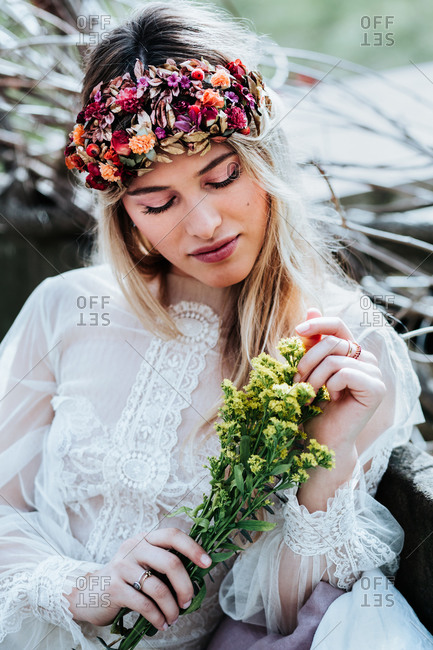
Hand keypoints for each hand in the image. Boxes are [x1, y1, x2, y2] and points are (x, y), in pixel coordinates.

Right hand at [64, 528, 211, 629]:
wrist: (89, 591)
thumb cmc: (126, 578)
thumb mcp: (143, 562)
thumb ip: (164, 562)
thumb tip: (198, 574)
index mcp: (145, 538)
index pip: (173, 535)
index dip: (193, 548)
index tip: (207, 563)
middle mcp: (134, 547)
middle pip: (170, 562)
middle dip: (185, 586)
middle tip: (188, 602)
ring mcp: (122, 566)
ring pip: (158, 588)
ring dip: (171, 608)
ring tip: (174, 617)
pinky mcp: (114, 588)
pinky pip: (144, 605)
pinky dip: (158, 617)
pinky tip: (162, 624)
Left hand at [293, 307, 385, 450]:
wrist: (322, 438)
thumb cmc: (313, 405)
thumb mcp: (308, 369)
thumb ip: (312, 342)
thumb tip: (311, 309)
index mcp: (350, 351)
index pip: (336, 325)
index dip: (317, 324)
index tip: (296, 331)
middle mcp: (365, 358)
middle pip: (331, 342)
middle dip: (307, 362)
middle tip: (296, 382)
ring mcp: (374, 372)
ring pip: (334, 359)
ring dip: (314, 378)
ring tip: (309, 394)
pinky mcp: (376, 388)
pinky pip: (345, 373)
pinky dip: (331, 385)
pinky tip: (332, 398)